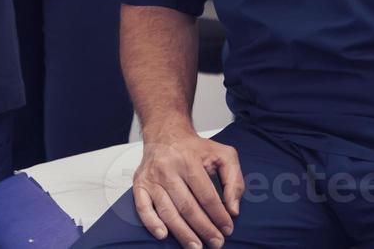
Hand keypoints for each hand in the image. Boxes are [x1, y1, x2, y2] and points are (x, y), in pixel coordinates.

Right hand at [131, 130, 241, 248]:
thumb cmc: (196, 148)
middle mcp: (168, 169)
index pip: (206, 194)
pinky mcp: (139, 185)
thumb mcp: (223, 154)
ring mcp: (152, 178)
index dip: (218, 215)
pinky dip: (152, 223)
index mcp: (190, 160)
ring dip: (182, 232)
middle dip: (203, 228)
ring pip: (167, 211)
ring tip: (196, 246)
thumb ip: (234, 179)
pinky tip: (164, 235)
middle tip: (216, 243)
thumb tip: (233, 209)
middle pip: (187, 206)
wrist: (166, 134)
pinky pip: (143, 208)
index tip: (227, 229)